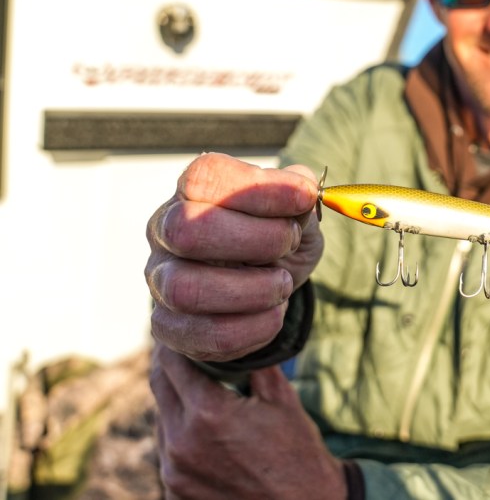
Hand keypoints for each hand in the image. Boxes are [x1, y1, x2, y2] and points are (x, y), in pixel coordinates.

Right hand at [146, 152, 323, 361]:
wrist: (258, 292)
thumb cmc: (272, 242)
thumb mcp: (294, 215)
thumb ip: (298, 200)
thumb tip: (303, 185)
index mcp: (192, 192)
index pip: (206, 177)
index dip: (261, 188)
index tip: (303, 197)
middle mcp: (165, 231)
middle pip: (186, 230)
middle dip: (256, 239)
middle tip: (289, 243)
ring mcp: (160, 280)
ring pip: (186, 289)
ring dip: (253, 290)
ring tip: (282, 284)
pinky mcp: (168, 326)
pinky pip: (202, 335)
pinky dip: (251, 329)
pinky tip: (272, 314)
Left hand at [150, 343, 347, 498]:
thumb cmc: (298, 452)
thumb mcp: (282, 398)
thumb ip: (253, 362)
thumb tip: (239, 332)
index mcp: (208, 414)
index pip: (172, 362)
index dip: (176, 341)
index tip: (183, 328)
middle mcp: (181, 443)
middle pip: (158, 387)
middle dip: (169, 364)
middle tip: (184, 347)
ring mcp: (174, 472)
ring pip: (161, 418)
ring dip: (175, 399)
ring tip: (198, 388)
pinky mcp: (174, 493)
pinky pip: (167, 451)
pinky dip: (180, 433)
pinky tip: (204, 428)